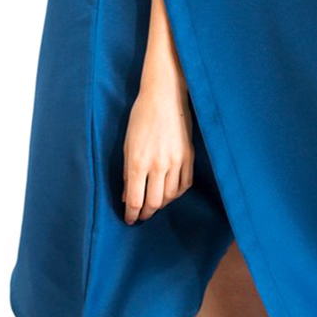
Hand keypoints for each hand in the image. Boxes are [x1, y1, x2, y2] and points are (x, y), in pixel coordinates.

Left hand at [123, 85, 194, 223]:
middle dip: (146, 213)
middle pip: (154, 202)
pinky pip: (184, 184)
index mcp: (139, 162)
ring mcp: (176, 162)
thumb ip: (128, 173)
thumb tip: (127, 195)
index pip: (136, 200)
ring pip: (170, 196)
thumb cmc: (141, 117)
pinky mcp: (189, 157)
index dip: (132, 214)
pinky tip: (169, 192)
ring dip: (161, 204)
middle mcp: (159, 165)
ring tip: (154, 203)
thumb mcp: (128, 145)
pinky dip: (176, 193)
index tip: (130, 220)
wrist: (165, 96)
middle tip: (141, 215)